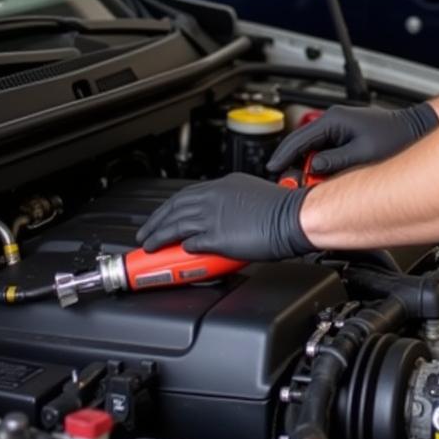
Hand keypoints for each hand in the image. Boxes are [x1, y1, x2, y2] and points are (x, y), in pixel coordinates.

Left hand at [135, 173, 313, 260]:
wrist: (294, 217)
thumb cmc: (282, 208)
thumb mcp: (252, 195)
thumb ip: (233, 204)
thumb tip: (223, 216)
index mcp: (224, 185)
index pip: (187, 195)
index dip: (170, 207)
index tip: (163, 216)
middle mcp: (214, 197)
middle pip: (174, 208)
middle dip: (156, 221)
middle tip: (145, 233)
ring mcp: (214, 216)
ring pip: (175, 225)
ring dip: (159, 236)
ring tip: (148, 246)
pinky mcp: (216, 236)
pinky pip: (191, 242)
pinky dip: (179, 248)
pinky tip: (174, 253)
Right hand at [265, 102, 438, 175]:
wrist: (415, 130)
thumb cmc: (395, 138)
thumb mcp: (362, 154)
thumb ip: (335, 162)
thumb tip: (315, 169)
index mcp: (334, 119)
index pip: (299, 139)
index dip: (283, 156)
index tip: (273, 169)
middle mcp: (334, 120)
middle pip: (304, 145)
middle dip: (298, 165)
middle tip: (295, 184)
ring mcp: (339, 127)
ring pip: (314, 150)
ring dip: (312, 166)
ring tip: (312, 184)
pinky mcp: (345, 136)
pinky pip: (326, 151)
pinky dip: (322, 165)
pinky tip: (325, 177)